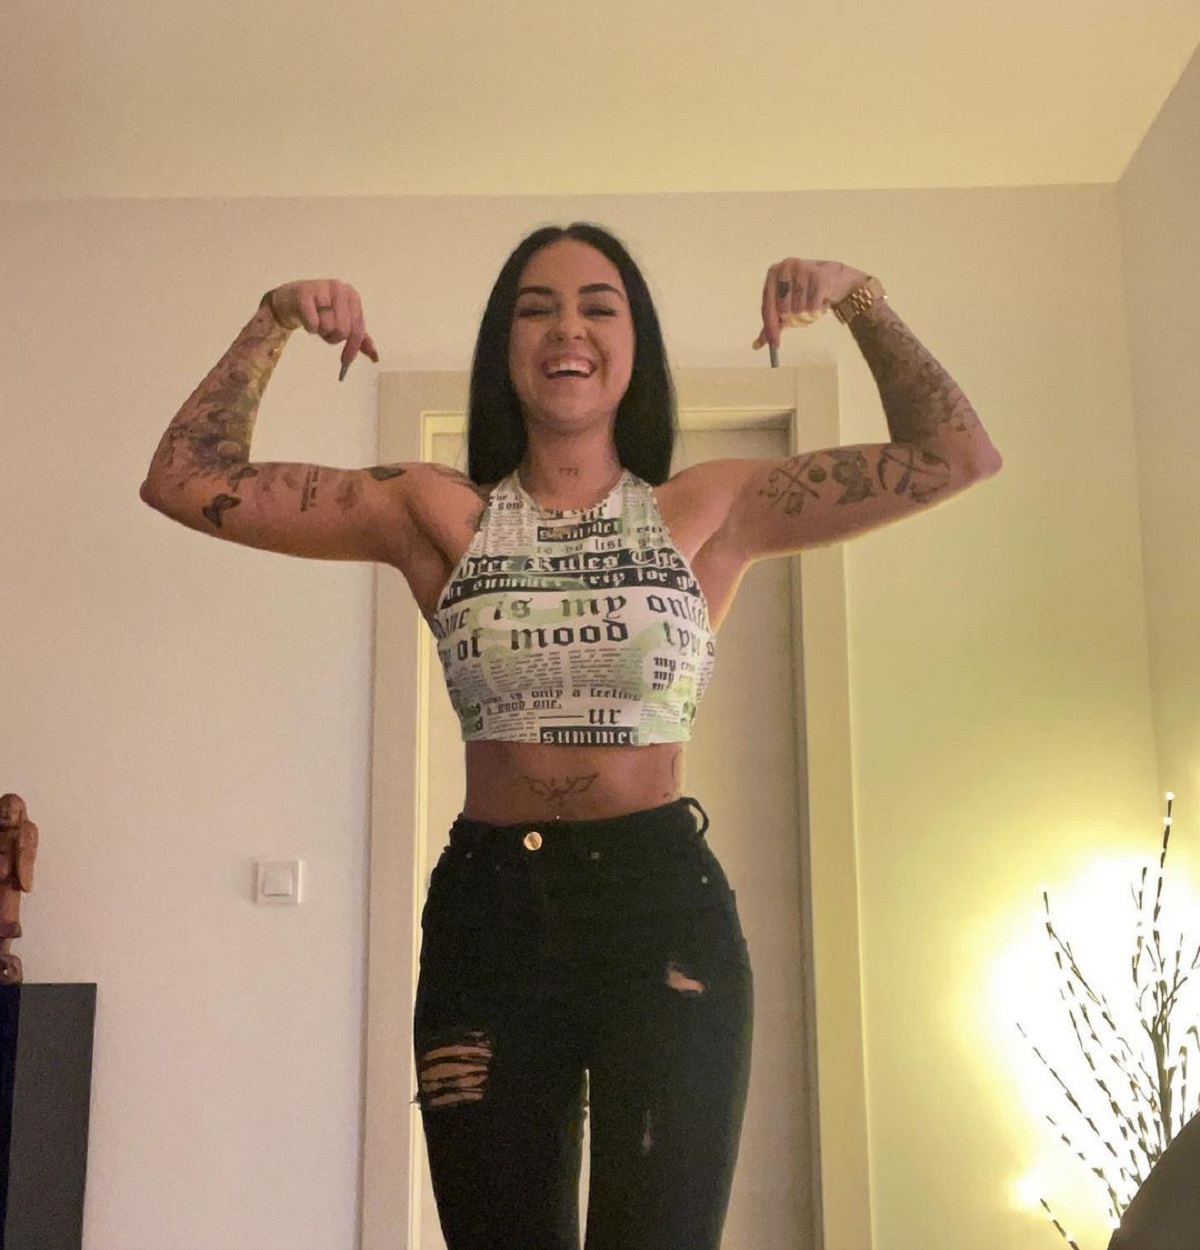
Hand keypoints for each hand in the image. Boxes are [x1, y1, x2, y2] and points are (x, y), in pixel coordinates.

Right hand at [266, 279, 379, 378]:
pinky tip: (306, 318)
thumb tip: (375, 356)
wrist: (290, 298)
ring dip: (320, 331)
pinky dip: (309, 328)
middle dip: (332, 337)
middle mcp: (340, 288)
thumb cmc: (320, 311)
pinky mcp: (305, 292)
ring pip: (328, 327)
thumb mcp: (342, 322)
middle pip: (343, 331)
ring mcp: (322, 287)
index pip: (358, 329)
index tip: (345, 363)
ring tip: (316, 321)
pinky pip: (312, 324)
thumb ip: (359, 338)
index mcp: (353, 296)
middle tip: (324, 330)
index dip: (352, 349)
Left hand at [752, 259, 869, 352]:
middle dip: (795, 320)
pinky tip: (821, 304)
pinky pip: (813, 309)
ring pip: (799, 311)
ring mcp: (802, 270)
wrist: (837, 280)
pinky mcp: (819, 277)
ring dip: (807, 316)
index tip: (775, 344)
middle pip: (784, 311)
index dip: (771, 327)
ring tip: (813, 306)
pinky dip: (817, 313)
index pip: (768, 306)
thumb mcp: (787, 305)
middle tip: (803, 316)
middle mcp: (786, 267)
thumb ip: (772, 323)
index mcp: (773, 272)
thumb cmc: (808, 291)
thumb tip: (756, 345)